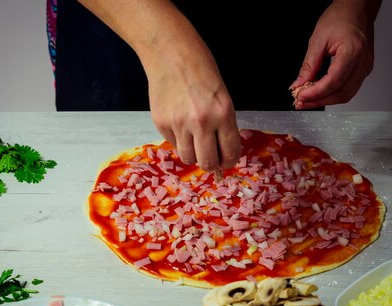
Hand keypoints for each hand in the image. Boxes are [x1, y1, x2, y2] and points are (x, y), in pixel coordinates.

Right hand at [75, 0, 240, 169]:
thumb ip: (223, 124)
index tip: (227, 161)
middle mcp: (201, 122)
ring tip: (194, 141)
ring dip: (193, 154)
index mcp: (223, 113)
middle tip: (211, 159)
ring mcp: (179, 124)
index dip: (229, 161)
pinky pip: (173, 143)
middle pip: (207, 162)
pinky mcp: (161, 124)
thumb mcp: (222, 96)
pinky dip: (178, 139)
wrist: (170, 54)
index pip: (230, 151)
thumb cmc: (200, 70)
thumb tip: (221, 152)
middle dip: (211, 164)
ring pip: (188, 157)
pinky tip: (179, 122)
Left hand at [290, 0, 379, 108]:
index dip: (316, 93)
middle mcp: (363, 62)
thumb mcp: (318, 40)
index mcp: (353, 51)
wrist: (356, 10)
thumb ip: (309, 66)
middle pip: (342, 93)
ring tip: (308, 100)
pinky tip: (319, 93)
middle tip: (301, 102)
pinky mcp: (363, 70)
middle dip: (319, 101)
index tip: (300, 96)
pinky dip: (333, 94)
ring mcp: (366, 67)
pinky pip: (349, 88)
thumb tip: (299, 85)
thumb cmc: (341, 18)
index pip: (334, 81)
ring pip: (346, 94)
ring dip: (325, 100)